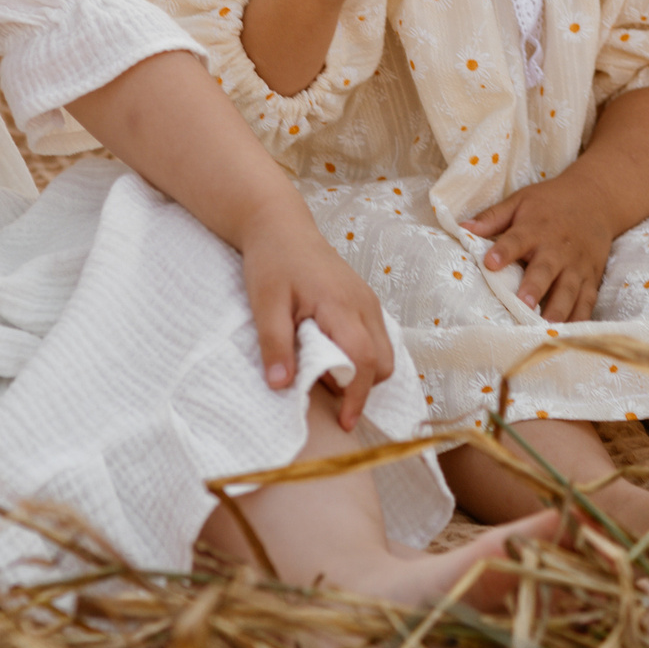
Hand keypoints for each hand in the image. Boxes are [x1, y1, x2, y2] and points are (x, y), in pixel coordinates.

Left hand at [239, 208, 393, 430]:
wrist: (281, 225)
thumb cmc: (272, 261)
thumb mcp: (265, 304)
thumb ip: (275, 345)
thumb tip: (281, 387)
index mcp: (341, 305)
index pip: (364, 359)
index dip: (357, 395)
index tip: (345, 422)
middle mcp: (364, 304)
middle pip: (383, 361)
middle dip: (361, 386)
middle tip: (323, 390)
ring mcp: (367, 301)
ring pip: (383, 351)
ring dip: (360, 371)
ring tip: (321, 370)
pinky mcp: (363, 300)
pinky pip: (375, 338)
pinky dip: (359, 356)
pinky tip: (328, 352)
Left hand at [465, 175, 619, 323]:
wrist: (597, 198)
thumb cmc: (551, 202)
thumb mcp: (521, 201)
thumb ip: (492, 217)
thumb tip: (462, 228)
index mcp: (535, 229)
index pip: (517, 239)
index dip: (504, 251)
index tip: (490, 263)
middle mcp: (557, 249)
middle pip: (545, 270)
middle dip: (535, 287)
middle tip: (524, 303)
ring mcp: (576, 266)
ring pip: (568, 290)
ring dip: (558, 308)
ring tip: (546, 327)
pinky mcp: (591, 278)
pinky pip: (587, 301)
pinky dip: (580, 318)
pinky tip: (569, 335)